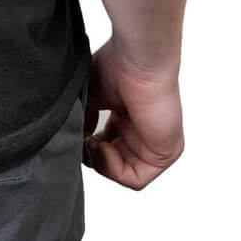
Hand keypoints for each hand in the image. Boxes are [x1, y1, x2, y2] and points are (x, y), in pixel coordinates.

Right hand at [82, 39, 183, 189]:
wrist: (138, 61)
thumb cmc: (117, 66)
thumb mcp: (90, 95)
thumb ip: (83, 119)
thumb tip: (75, 139)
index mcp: (126, 116)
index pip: (105, 144)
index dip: (86, 144)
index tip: (76, 132)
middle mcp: (141, 131)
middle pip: (112, 162)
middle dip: (91, 156)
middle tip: (81, 140)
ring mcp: (154, 144)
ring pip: (122, 173)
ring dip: (99, 163)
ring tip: (91, 142)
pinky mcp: (164, 154)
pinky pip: (136, 179)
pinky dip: (113, 169)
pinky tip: (103, 147)